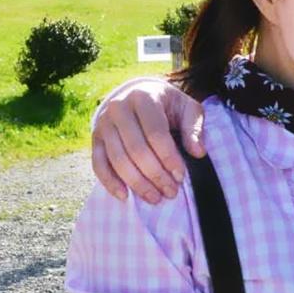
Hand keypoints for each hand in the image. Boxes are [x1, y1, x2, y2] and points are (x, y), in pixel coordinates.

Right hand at [92, 77, 205, 202]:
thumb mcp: (188, 109)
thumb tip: (198, 152)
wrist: (139, 94)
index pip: (155, 133)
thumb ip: (194, 128)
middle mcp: (119, 107)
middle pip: (136, 149)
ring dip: (137, 183)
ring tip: (155, 198)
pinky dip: (110, 182)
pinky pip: (98, 164)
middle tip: (171, 192)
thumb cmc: (168, 105)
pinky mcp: (95, 138)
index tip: (181, 176)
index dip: (168, 158)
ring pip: (118, 159)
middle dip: (155, 175)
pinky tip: (125, 196)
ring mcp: (103, 123)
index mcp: (143, 97)